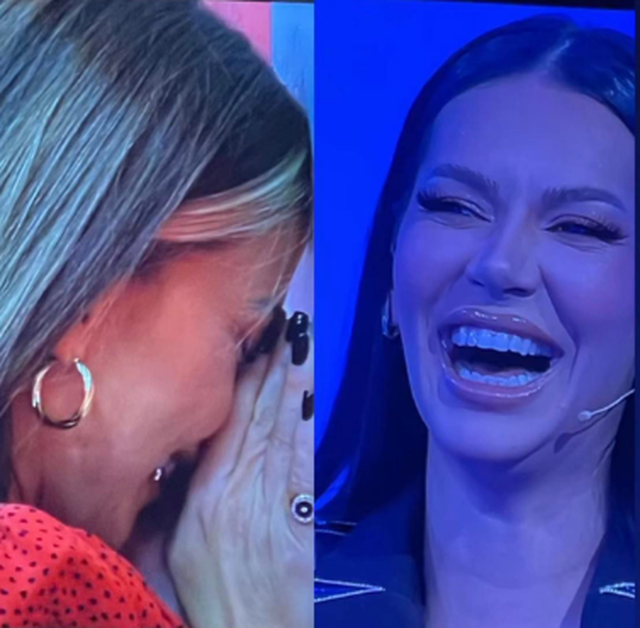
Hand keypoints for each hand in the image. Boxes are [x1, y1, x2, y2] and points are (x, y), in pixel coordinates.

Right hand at [168, 312, 313, 627]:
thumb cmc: (198, 596)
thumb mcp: (167, 548)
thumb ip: (171, 500)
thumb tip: (175, 457)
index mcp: (205, 494)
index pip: (228, 422)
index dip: (244, 380)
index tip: (253, 344)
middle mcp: (241, 487)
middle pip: (258, 417)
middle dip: (272, 368)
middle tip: (284, 327)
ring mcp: (273, 498)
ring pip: (281, 429)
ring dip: (289, 386)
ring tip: (296, 347)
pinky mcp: (296, 513)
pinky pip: (300, 460)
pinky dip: (303, 425)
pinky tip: (307, 398)